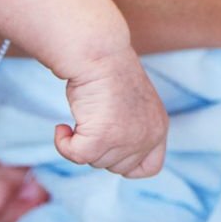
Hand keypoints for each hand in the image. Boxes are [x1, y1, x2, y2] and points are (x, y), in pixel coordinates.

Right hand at [54, 49, 168, 176]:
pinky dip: (63, 144)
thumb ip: (129, 129)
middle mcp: (148, 136)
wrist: (99, 53)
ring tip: (84, 112)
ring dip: (82, 141)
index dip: (128, 164)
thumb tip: (109, 150)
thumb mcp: (132, 106)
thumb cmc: (109, 72)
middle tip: (92, 120)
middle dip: (100, 149)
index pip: (151, 167)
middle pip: (116, 167)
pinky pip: (75, 156)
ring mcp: (127, 139)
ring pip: (95, 161)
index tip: (110, 149)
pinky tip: (62, 126)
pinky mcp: (102, 139)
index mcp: (158, 127)